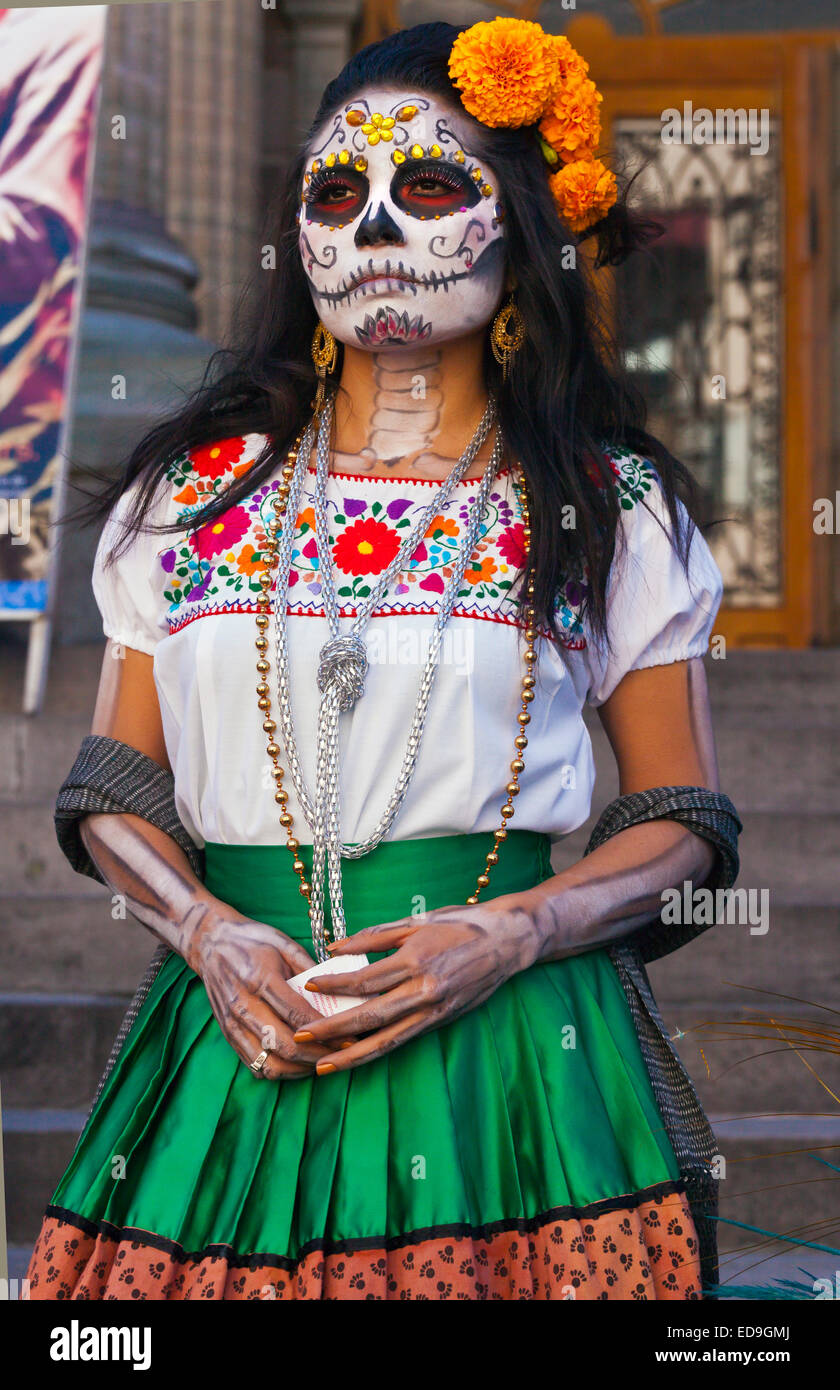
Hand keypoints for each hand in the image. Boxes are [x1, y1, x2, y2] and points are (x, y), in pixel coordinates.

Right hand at [187, 909, 338, 1078]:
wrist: (209, 943)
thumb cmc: (251, 940)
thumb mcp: (283, 944)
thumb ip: (309, 968)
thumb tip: (337, 991)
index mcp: (260, 979)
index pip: (298, 1015)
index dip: (327, 1031)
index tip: (350, 1037)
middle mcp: (243, 1005)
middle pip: (285, 1045)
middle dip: (319, 1054)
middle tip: (343, 1053)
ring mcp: (232, 1024)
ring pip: (270, 1064)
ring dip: (300, 1068)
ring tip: (323, 1060)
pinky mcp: (228, 1035)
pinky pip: (255, 1066)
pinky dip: (280, 1071)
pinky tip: (298, 1063)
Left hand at [291, 896, 538, 1074]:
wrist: (507, 941)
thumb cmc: (460, 924)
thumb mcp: (417, 920)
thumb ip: (375, 936)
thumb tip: (336, 946)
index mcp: (416, 960)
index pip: (365, 979)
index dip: (334, 984)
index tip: (309, 986)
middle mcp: (424, 991)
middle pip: (370, 1017)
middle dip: (333, 1030)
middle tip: (302, 1037)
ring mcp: (434, 1011)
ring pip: (387, 1039)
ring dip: (353, 1054)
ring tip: (324, 1066)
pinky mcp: (442, 1021)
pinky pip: (404, 1038)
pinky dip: (378, 1049)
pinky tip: (357, 1055)